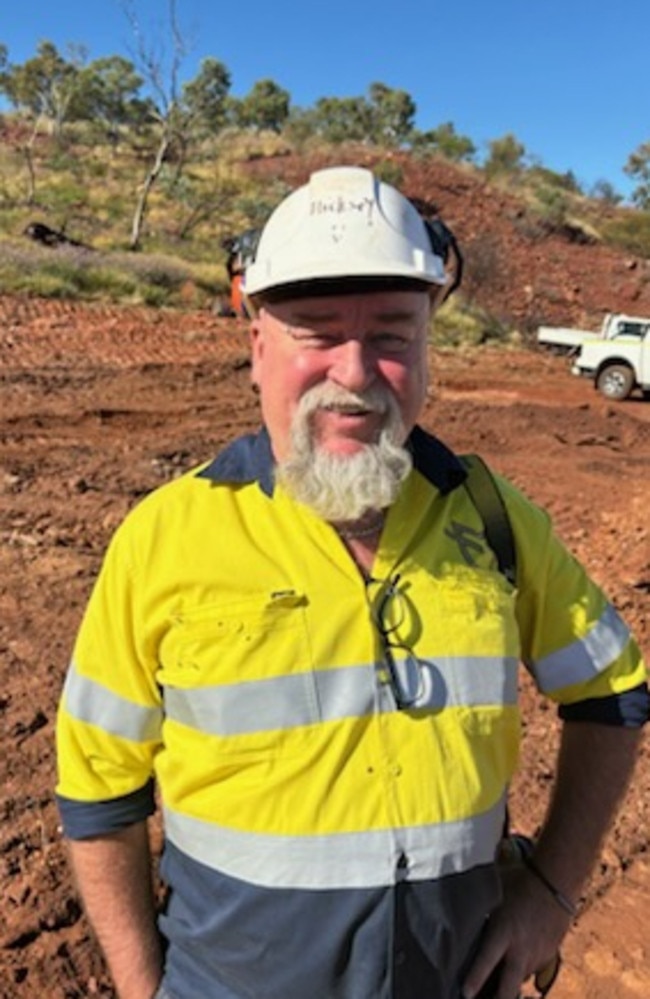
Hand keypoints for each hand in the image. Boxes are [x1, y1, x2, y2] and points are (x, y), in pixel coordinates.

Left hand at [461, 866, 571, 998]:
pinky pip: (530, 969)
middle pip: (509, 988)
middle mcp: (520, 949)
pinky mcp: (547, 956)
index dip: (475, 980)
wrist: (556, 881)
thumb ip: (478, 905)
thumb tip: (453, 907)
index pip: (487, 961)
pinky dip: (519, 969)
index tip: (465, 993)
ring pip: (518, 981)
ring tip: (492, 987)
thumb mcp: (494, 889)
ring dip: (506, 984)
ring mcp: (536, 955)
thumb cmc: (520, 881)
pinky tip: (510, 963)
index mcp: (504, 931)